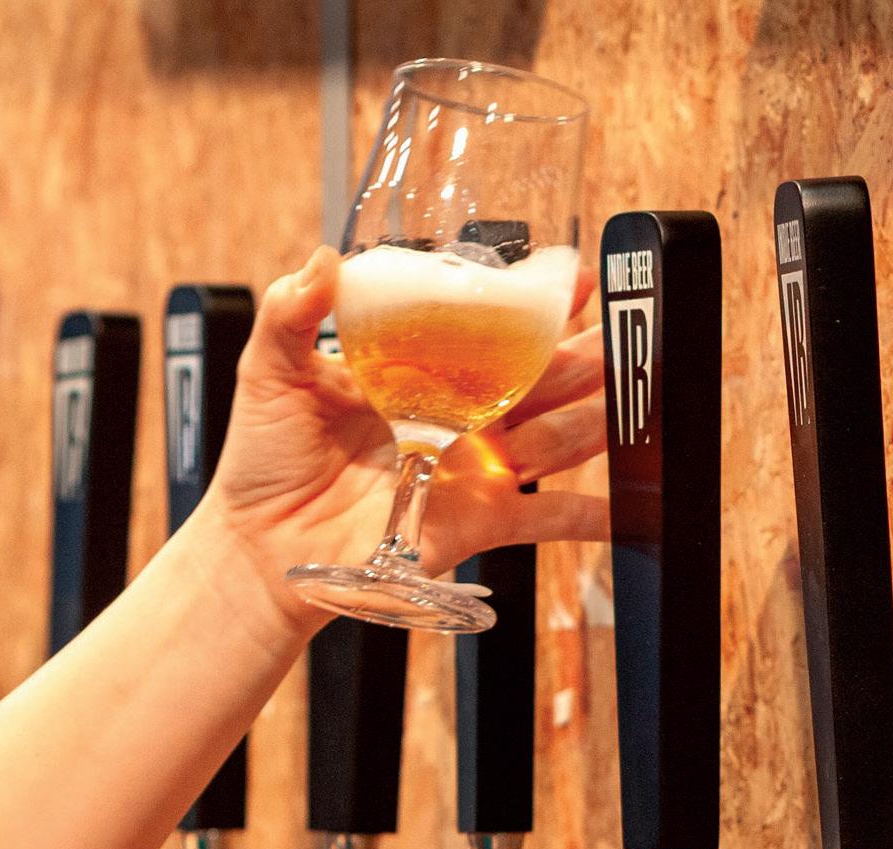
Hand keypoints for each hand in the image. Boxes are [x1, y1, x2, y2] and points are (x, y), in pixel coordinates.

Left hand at [207, 245, 609, 596]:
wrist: (261, 546)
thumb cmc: (265, 462)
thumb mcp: (270, 372)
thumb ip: (291, 312)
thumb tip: (319, 259)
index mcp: (420, 369)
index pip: (489, 326)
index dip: (535, 302)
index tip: (571, 276)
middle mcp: (457, 414)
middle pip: (542, 376)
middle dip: (587, 354)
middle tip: (625, 331)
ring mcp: (475, 466)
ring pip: (559, 435)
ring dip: (591, 419)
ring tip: (622, 396)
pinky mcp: (478, 519)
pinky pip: (548, 518)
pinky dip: (592, 516)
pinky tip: (630, 508)